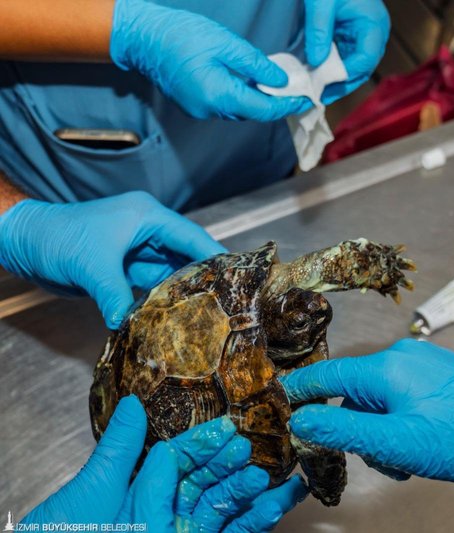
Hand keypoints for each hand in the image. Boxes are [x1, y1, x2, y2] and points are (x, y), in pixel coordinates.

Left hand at [0, 191, 225, 328]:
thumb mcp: (91, 266)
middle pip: (187, 256)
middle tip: (226, 301)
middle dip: (204, 277)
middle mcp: (148, 232)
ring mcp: (137, 250)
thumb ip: (116, 297)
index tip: (237, 276)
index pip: (192, 237)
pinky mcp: (125, 268)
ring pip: (171, 273)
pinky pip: (152, 285)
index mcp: (148, 216)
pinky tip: (174, 315)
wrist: (23, 241)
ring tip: (205, 312)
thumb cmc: (56, 237)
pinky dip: (161, 299)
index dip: (215, 256)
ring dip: (182, 292)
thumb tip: (131, 325)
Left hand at [23, 396, 307, 531]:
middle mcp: (164, 512)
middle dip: (233, 463)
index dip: (203, 441)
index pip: (178, 458)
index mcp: (138, 491)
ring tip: (277, 473)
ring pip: (226, 508)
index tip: (227, 425)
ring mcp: (183, 531)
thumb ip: (121, 449)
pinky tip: (278, 502)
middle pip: (208, 481)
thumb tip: (132, 403)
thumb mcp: (94, 490)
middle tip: (252, 446)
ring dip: (251, 490)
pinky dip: (257, 519)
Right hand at [110, 0, 309, 120]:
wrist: (142, 37)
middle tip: (297, 92)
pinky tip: (251, 83)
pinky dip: (241, 97)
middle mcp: (210, 110)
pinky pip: (225, 105)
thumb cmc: (181, 35)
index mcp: (219, 95)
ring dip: (259, 100)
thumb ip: (256, 65)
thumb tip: (280, 81)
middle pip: (253, 113)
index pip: (263, 109)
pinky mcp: (194, 105)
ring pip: (239, 110)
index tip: (306, 100)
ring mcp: (200, 110)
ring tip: (278, 86)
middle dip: (276, 104)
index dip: (287, 106)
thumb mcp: (226, 43)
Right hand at [280, 339, 453, 510]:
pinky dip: (404, 423)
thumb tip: (302, 420)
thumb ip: (343, 429)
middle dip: (359, 428)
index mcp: (387, 366)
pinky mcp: (443, 376)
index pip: (328, 374)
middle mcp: (404, 356)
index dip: (300, 391)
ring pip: (382, 400)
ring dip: (384, 432)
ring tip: (411, 456)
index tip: (279, 403)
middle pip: (356, 393)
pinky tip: (425, 445)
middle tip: (382, 457)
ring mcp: (426, 364)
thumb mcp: (396, 442)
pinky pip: (405, 398)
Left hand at [304, 0, 389, 103]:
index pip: (365, 59)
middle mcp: (375, 34)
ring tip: (317, 90)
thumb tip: (315, 62)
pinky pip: (347, 58)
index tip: (324, 83)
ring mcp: (366, 36)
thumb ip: (318, 32)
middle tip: (319, 95)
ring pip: (355, 66)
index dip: (345, 74)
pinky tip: (319, 75)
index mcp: (374, 25)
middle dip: (341, 83)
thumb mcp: (321, 3)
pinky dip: (334, 67)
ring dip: (337, 78)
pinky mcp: (355, 36)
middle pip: (362, 68)